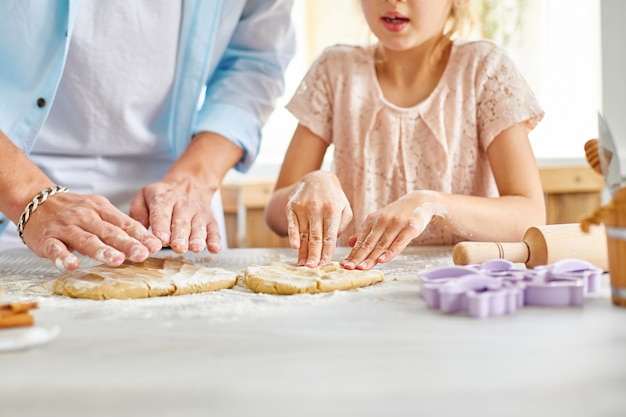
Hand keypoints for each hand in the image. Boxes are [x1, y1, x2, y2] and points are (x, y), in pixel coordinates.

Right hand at [22, 192, 161, 270]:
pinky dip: (63, 257)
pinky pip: (55, 248)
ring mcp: (65, 227)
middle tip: (141, 255)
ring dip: (101, 250)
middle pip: (108, 231)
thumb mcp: (99, 211)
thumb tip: (147, 242)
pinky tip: (72, 265)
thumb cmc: (74, 211)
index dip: (140, 235)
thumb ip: (119, 225)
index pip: (124, 223)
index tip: (155, 245)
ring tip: (116, 260)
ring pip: (85, 239)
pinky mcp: (46, 238)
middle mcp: (84, 216)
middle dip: (126, 244)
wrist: (35, 200)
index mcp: (100, 208)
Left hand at [130, 177, 221, 253]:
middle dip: (180, 236)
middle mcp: (183, 205)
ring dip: (197, 238)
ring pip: (199, 227)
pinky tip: (215, 249)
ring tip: (195, 247)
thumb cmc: (163, 196)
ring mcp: (198, 213)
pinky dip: (215, 240)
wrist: (189, 184)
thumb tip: (136, 232)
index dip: (162, 227)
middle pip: (181, 222)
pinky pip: (214, 230)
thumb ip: (137, 212)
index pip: (162, 213)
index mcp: (163, 199)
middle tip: (178, 247)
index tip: (161, 239)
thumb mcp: (145, 196)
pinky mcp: (210, 220)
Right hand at [286, 171, 351, 266]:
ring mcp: (303, 207)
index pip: (329, 236)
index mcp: (332, 210)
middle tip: (313, 268)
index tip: (325, 264)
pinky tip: (294, 247)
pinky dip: (293, 236)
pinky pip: (292, 224)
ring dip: (303, 251)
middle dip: (314, 255)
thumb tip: (333, 240)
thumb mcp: (344, 207)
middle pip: (315, 237)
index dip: (327, 251)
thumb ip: (342, 224)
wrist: (316, 178)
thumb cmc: (333, 197)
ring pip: (303, 233)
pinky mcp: (291, 206)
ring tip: (303, 264)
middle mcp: (317, 208)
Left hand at [341, 192, 439, 269]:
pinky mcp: (410, 227)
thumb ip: (367, 233)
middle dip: (359, 257)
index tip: (345, 265)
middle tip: (349, 268)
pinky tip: (383, 260)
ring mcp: (396, 224)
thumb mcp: (380, 221)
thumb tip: (350, 243)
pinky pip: (399, 242)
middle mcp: (382, 221)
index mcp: (372, 220)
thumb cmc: (398, 215)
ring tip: (362, 268)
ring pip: (382, 244)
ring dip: (372, 257)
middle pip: (369, 243)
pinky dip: (390, 252)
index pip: (361, 241)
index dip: (353, 254)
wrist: (420, 202)